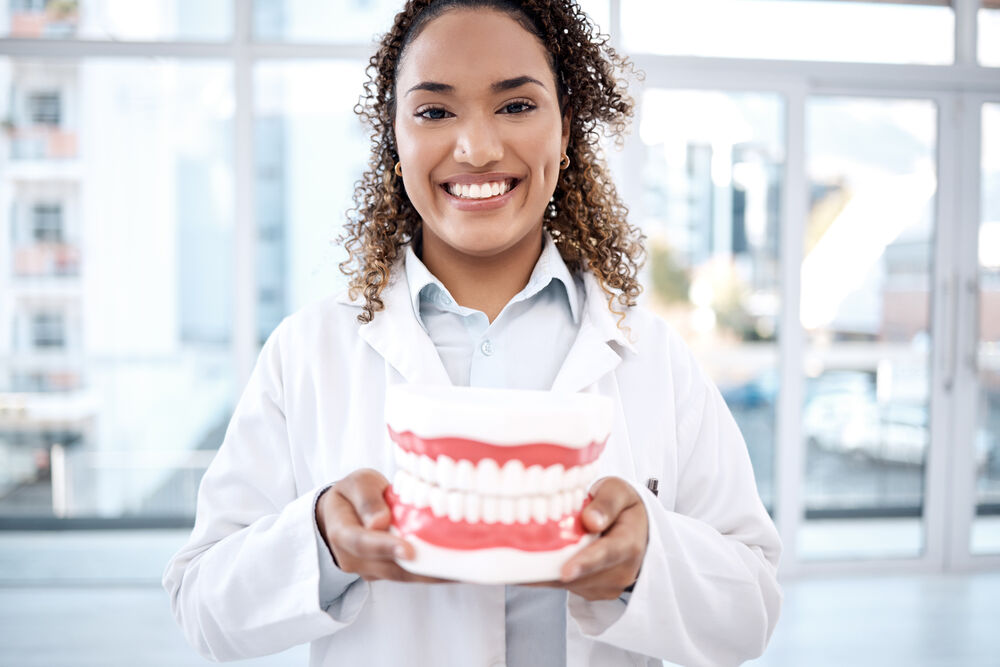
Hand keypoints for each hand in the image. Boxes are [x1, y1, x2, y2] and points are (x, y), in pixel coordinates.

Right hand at [315, 468, 448, 582]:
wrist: (340, 514)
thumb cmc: (352, 494)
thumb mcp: (356, 484)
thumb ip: (367, 498)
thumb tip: (380, 521)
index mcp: (342, 532)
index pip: (362, 542)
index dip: (385, 546)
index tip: (408, 550)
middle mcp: (354, 559)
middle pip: (389, 565)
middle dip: (422, 566)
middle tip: (454, 564)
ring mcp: (371, 571)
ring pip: (404, 575)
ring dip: (434, 573)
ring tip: (465, 567)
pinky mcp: (387, 573)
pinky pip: (411, 575)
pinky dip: (434, 572)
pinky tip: (459, 568)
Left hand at [531, 476, 648, 599]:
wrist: (637, 530)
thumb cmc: (623, 507)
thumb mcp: (619, 491)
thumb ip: (607, 502)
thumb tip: (591, 520)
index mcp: (629, 543)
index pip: (607, 554)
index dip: (585, 562)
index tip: (566, 570)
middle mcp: (621, 571)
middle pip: (580, 574)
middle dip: (550, 566)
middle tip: (515, 557)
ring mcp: (607, 585)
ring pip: (568, 583)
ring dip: (545, 571)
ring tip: (520, 554)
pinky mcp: (593, 592)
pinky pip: (566, 586)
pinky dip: (548, 574)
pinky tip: (533, 559)